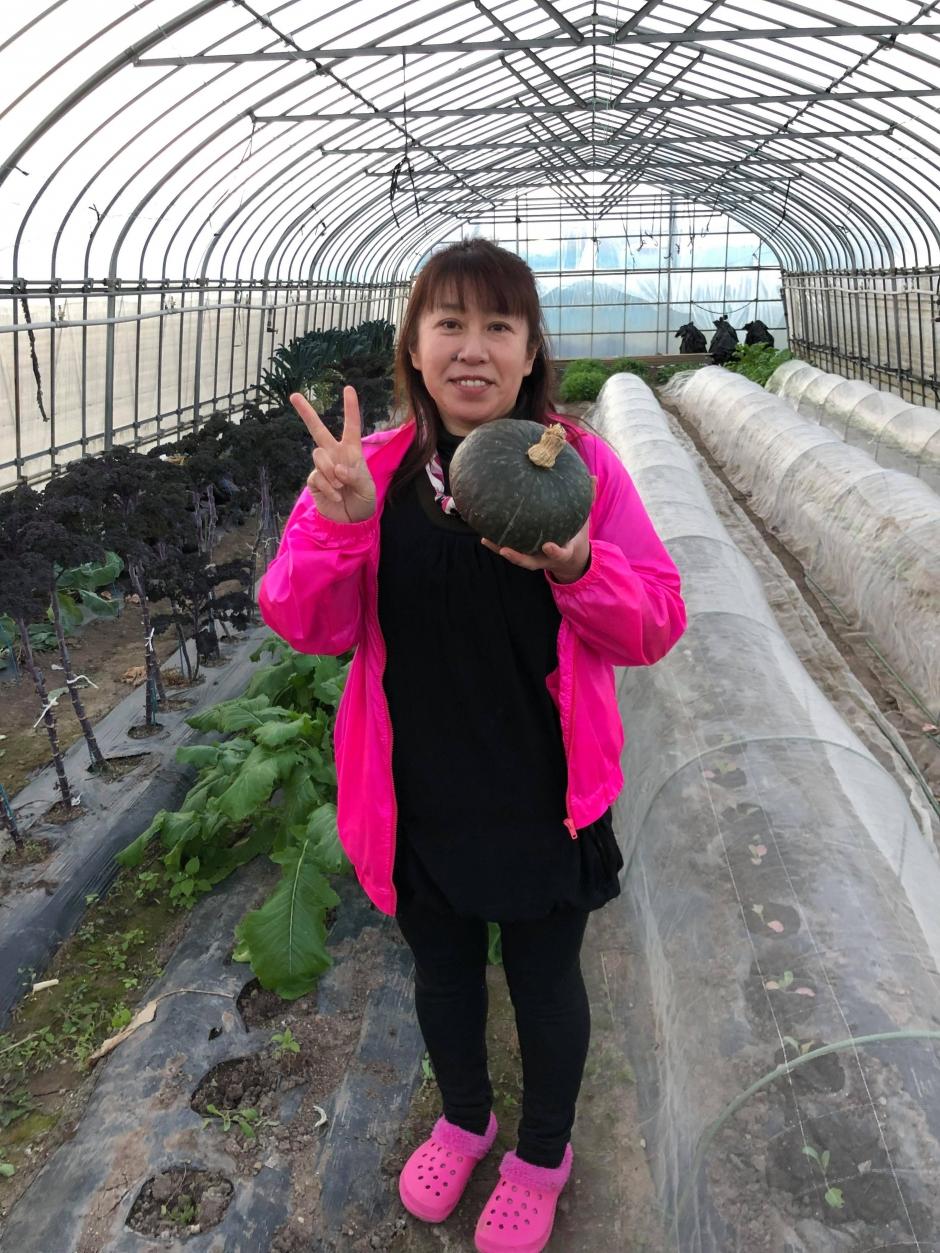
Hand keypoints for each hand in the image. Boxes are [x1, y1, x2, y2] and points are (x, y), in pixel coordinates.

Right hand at [291, 387, 375, 523]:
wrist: (351, 521)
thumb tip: (337, 469)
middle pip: (317, 430)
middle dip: (306, 412)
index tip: (348, 389)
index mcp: (351, 451)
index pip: (351, 426)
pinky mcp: (314, 481)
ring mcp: (322, 467)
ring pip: (318, 455)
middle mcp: (334, 454)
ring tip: (341, 486)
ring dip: (330, 470)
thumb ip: (354, 475)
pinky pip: (316, 477)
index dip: (350, 408)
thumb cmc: (363, 500)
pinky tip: (335, 496)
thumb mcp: (367, 487)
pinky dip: (328, 487)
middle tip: (294, 395)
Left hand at [480, 477, 595, 582]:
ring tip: (487, 540)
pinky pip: (509, 550)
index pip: (560, 553)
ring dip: (501, 550)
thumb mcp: (584, 520)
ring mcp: (534, 558)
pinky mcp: (525, 555)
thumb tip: (593, 477)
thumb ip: (588, 500)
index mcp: (563, 552)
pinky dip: (497, 545)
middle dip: (519, 557)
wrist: (571, 557)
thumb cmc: (575, 534)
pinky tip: (484, 536)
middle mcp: (545, 558)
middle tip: (506, 550)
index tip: (548, 545)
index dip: (555, 551)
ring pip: (516, 557)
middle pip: (531, 562)